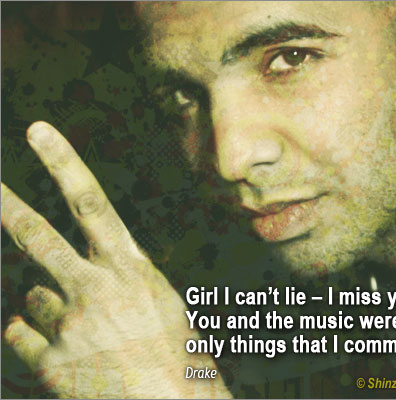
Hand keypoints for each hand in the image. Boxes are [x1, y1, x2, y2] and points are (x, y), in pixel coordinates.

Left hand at [2, 122, 229, 397]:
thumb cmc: (178, 352)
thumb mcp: (160, 301)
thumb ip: (119, 279)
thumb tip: (80, 270)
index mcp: (131, 268)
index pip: (92, 203)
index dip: (64, 164)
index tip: (38, 132)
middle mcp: (97, 288)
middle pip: (37, 237)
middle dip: (6, 206)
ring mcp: (71, 324)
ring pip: (33, 295)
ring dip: (48, 303)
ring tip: (79, 325)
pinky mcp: (52, 361)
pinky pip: (21, 332)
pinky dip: (33, 332)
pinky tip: (61, 345)